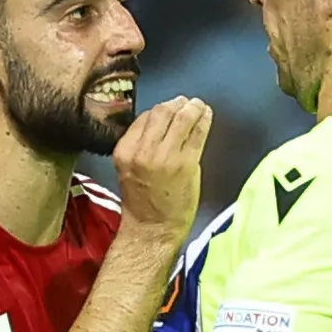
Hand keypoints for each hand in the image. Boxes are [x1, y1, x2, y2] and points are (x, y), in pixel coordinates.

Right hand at [112, 97, 211, 242]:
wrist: (153, 229)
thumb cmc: (142, 201)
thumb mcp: (130, 168)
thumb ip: (141, 144)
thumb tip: (162, 122)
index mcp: (125, 151)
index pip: (143, 118)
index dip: (159, 109)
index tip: (170, 107)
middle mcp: (143, 151)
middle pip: (161, 112)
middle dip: (176, 103)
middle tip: (186, 102)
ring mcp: (166, 156)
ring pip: (181, 118)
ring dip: (192, 107)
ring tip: (199, 105)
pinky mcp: (187, 163)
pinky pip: (197, 133)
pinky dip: (204, 120)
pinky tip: (207, 116)